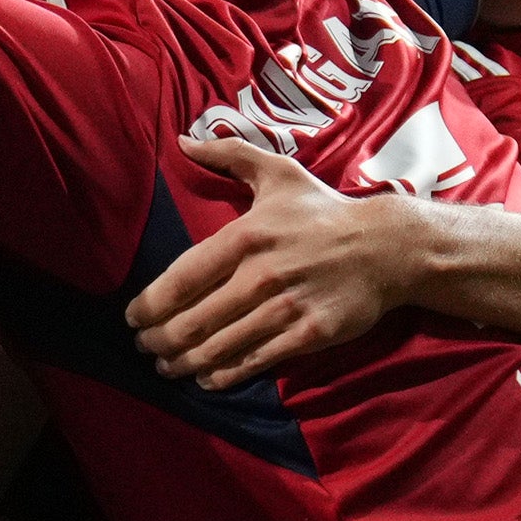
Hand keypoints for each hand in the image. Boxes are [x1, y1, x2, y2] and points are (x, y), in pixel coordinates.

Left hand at [127, 135, 429, 389]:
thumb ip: (228, 155)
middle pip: (192, 321)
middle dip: (159, 340)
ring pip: (218, 346)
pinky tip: (206, 379)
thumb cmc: (324, 211)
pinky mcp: (309, 334)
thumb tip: (182, 141)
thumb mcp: (277, 173)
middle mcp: (260, 275)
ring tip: (167, 367)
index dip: (148, 306)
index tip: (132, 319)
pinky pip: (255, 361)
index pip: (180, 280)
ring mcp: (285, 307)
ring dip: (184, 362)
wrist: (388, 247)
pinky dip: (224, 375)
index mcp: (244, 237)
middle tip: (145, 348)